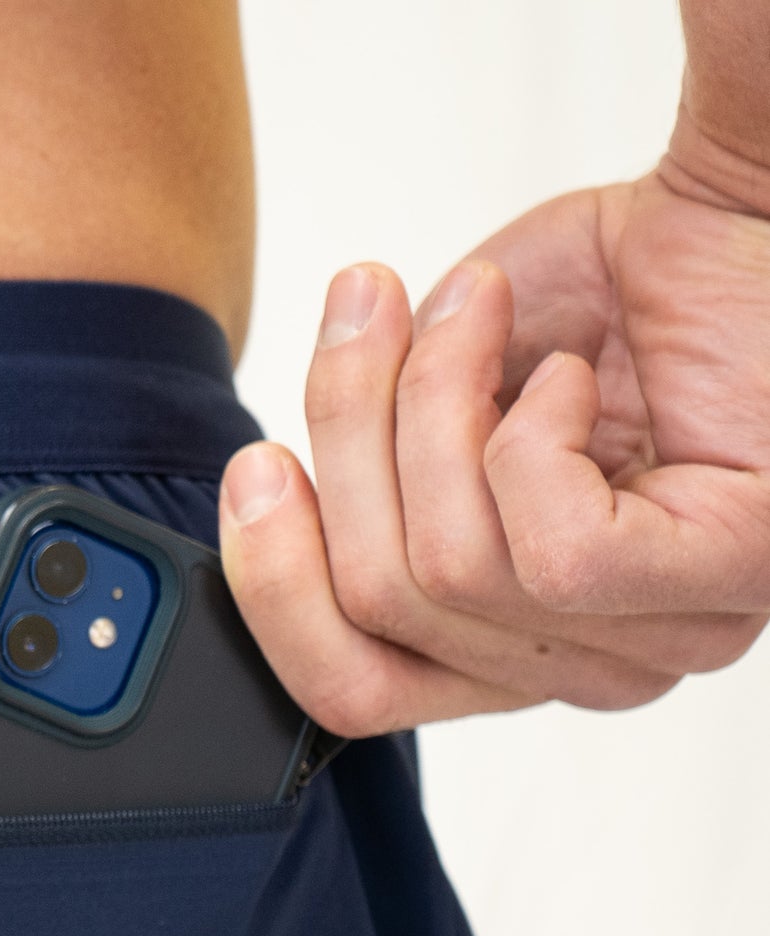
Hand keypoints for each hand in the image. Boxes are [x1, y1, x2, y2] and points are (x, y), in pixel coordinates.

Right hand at [218, 135, 769, 735]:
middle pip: (378, 614)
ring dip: (435, 404)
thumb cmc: (618, 292)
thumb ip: (359, 467)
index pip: (350, 694)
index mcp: (513, 644)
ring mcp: (664, 636)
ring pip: (448, 570)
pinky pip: (551, 555)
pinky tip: (573, 379)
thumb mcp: (434, 387)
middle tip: (364, 313)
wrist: (748, 201)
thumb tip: (260, 500)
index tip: (254, 466)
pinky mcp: (727, 576)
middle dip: (348, 442)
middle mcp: (587, 663)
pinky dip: (530, 435)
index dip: (273, 589)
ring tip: (482, 312)